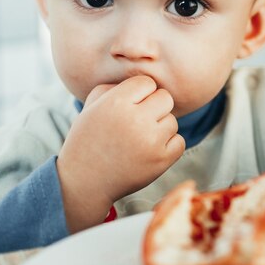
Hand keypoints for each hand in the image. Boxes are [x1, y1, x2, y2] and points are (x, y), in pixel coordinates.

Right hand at [57, 76, 185, 232]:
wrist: (85, 181)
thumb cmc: (88, 139)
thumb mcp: (90, 107)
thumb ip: (113, 87)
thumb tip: (142, 83)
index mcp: (116, 103)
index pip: (147, 82)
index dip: (139, 94)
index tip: (129, 107)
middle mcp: (135, 120)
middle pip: (165, 98)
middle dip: (154, 107)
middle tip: (138, 122)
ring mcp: (150, 141)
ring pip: (172, 121)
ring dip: (160, 128)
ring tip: (140, 139)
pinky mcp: (161, 160)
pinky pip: (179, 142)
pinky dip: (168, 145)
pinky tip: (150, 150)